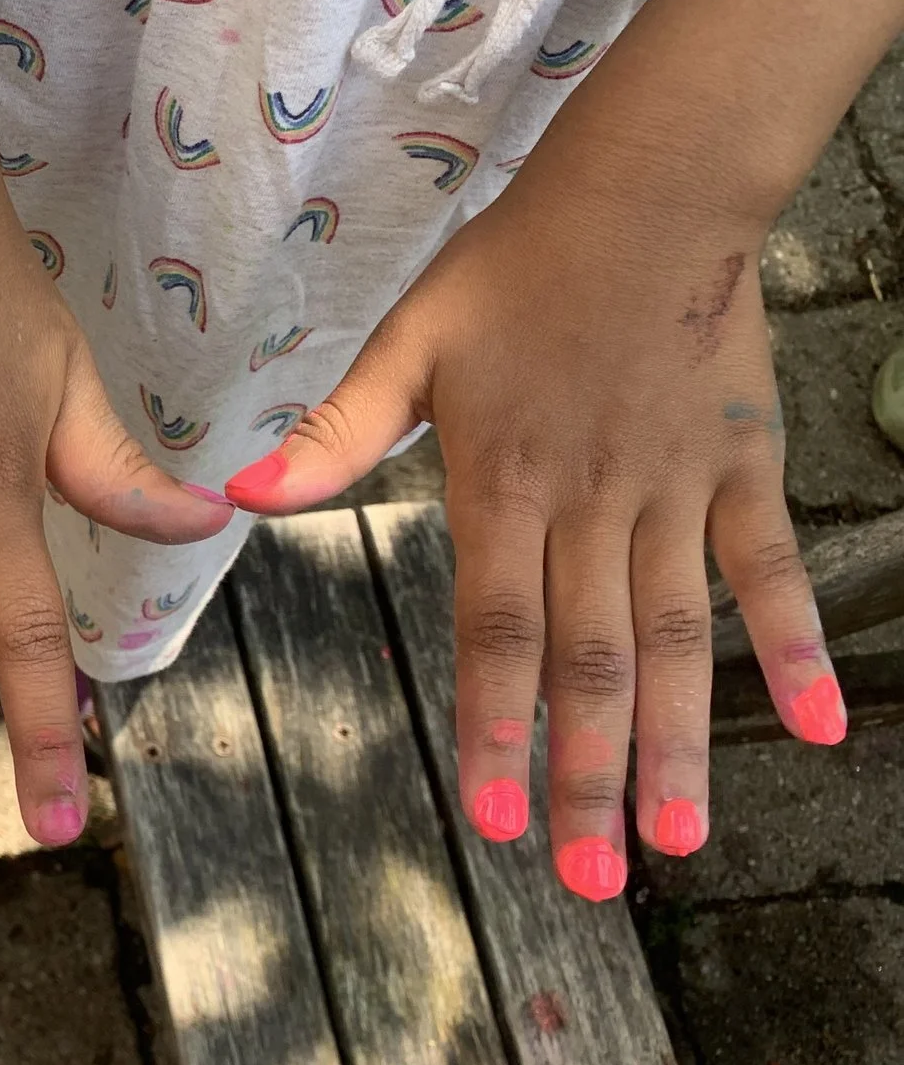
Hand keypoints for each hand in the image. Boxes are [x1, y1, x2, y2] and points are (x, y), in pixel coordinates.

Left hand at [224, 159, 838, 896]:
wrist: (650, 186)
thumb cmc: (517, 264)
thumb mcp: (408, 340)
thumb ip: (336, 433)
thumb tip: (241, 496)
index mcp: (505, 484)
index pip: (497, 631)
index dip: (495, 728)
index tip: (489, 820)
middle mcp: (595, 504)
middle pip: (590, 661)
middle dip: (584, 776)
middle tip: (589, 878)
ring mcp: (677, 491)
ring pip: (682, 639)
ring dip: (681, 743)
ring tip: (683, 838)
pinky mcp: (742, 466)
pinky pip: (771, 568)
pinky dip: (799, 646)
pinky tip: (823, 730)